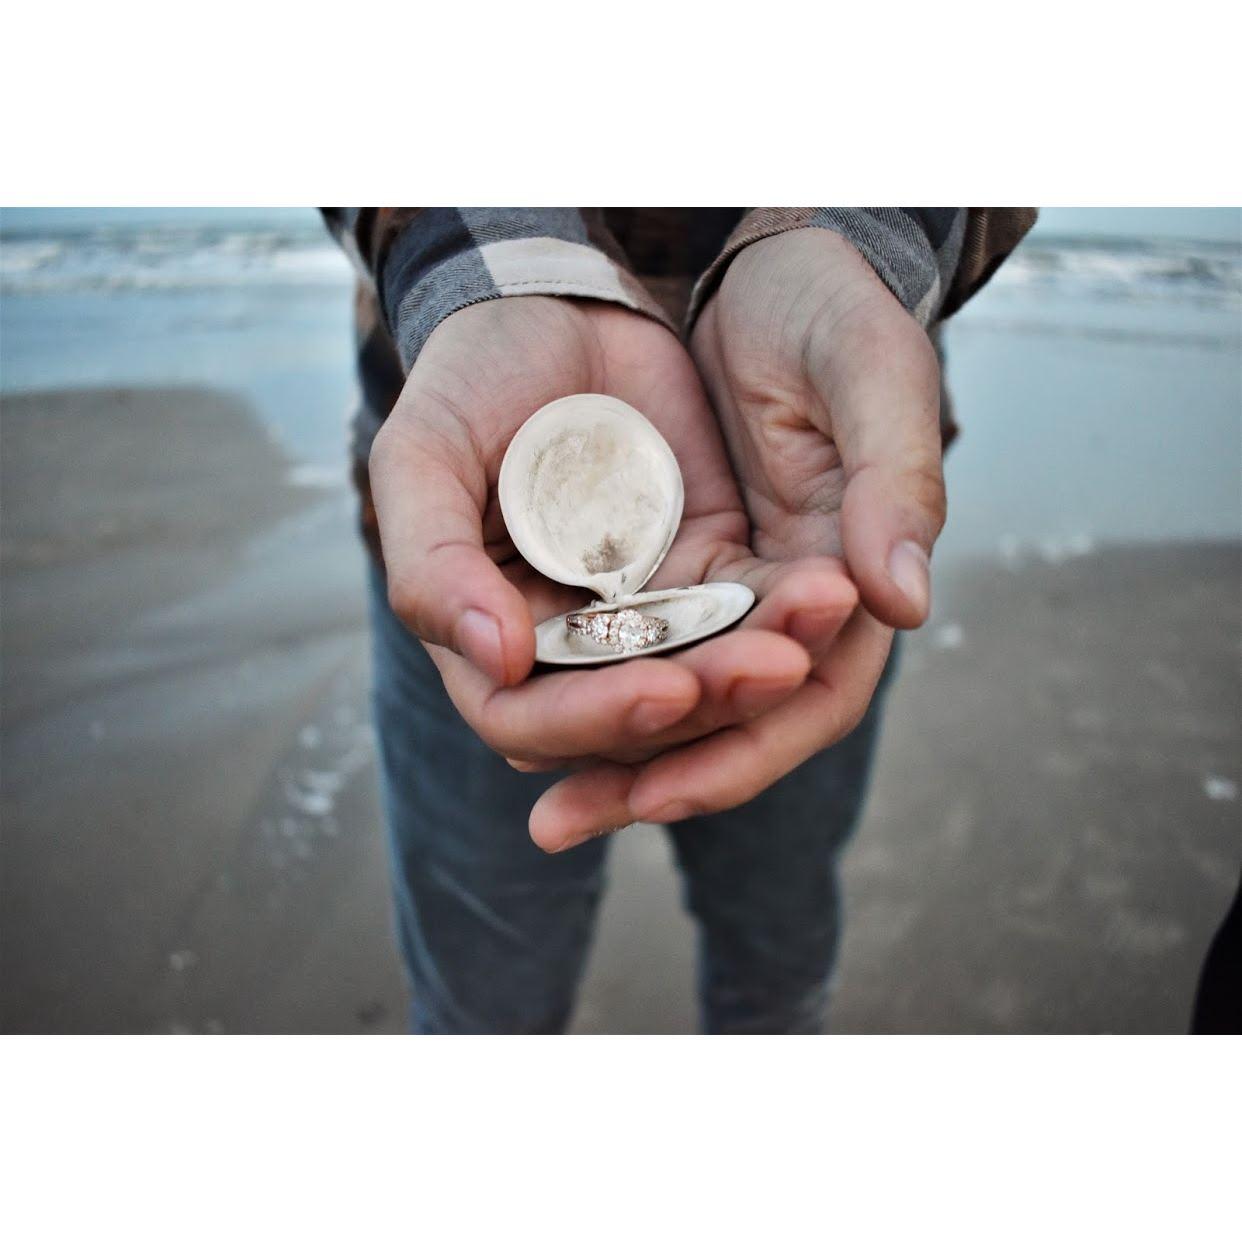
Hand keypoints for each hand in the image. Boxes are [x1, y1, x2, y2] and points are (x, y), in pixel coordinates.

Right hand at [369, 295, 857, 786]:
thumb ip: (433, 564)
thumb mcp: (423, 458)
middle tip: (777, 668)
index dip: (593, 720)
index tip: (665, 688)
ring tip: (817, 618)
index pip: (530, 721)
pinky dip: (787, 615)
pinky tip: (828, 592)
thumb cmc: (468, 384)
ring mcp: (644, 616)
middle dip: (707, 703)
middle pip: (636, 722)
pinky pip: (750, 614)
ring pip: (705, 680)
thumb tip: (498, 661)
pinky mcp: (707, 572)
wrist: (550, 311)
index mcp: (489, 639)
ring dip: (763, 671)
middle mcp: (570, 648)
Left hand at [532, 229, 944, 844]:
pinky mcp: (660, 554)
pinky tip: (514, 699)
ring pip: (660, 692)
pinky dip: (575, 673)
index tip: (658, 792)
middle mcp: (782, 602)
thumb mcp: (873, 374)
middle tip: (561, 823)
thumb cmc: (832, 306)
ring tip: (540, 804)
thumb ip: (898, 483)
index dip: (738, 753)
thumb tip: (898, 604)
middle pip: (721, 722)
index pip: (808, 701)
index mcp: (852, 576)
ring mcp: (716, 583)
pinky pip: (615, 634)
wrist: (759, 258)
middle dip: (644, 769)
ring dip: (599, 745)